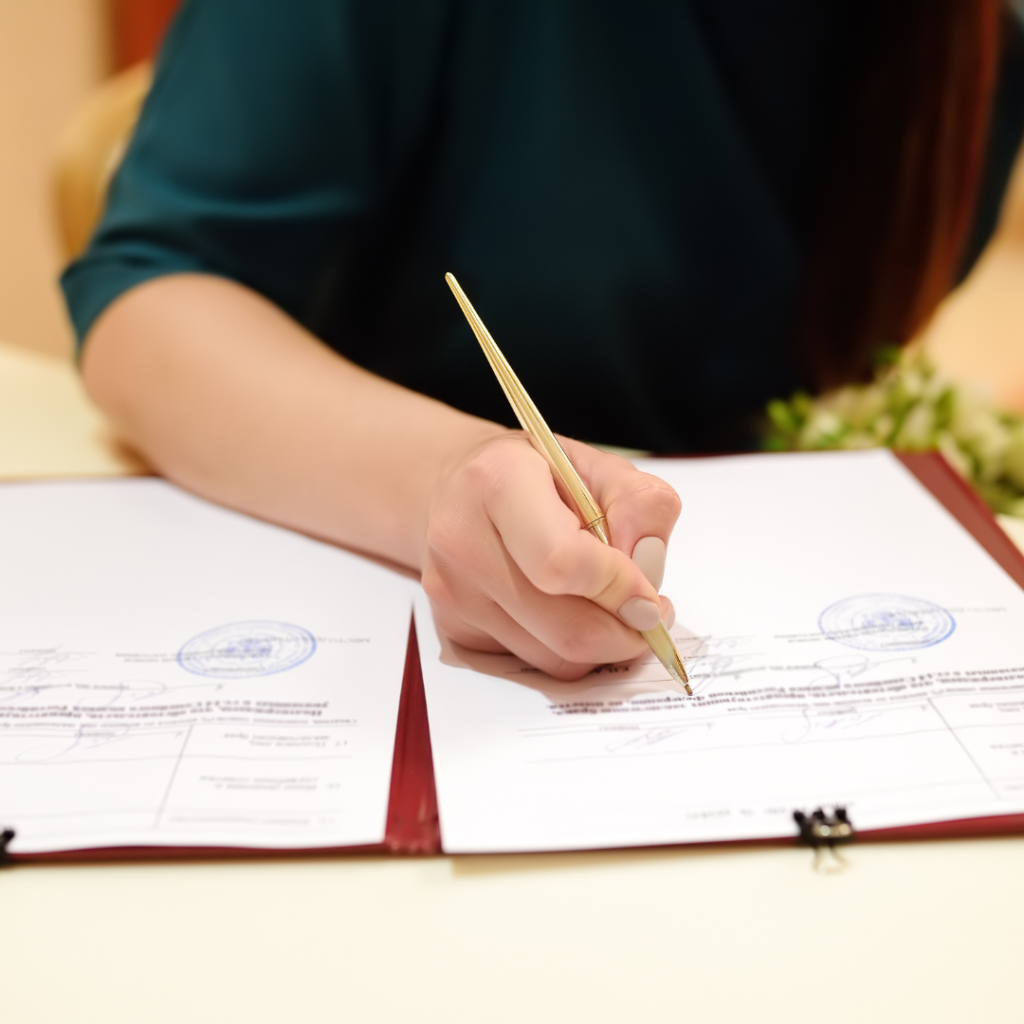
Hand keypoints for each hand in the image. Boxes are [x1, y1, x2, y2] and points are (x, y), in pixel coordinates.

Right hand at [421, 431, 681, 678]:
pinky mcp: (454, 628)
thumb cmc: (533, 473)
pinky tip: (565, 608)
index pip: (563, 563)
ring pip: (554, 658)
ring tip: (609, 605)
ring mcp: (453, 592)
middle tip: (649, 614)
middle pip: (564, 628)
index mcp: (498, 482)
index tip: (652, 596)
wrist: (452, 485)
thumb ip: (641, 505)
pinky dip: (565, 647)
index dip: (619, 588)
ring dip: (600, 644)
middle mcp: (463, 540)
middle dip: (624, 633)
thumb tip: (648, 569)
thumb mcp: (599, 464)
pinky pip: (533, 662)